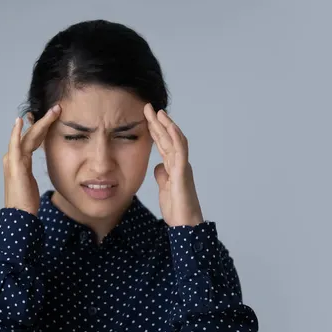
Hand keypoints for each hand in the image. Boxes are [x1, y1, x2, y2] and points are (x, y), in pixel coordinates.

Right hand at [3, 104, 60, 215]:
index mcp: (19, 160)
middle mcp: (13, 157)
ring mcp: (12, 160)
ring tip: (52, 112)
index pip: (32, 139)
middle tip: (57, 108)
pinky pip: (16, 145)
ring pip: (28, 136)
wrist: (20, 215)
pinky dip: (17, 133)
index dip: (42, 127)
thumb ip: (30, 170)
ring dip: (40, 123)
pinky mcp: (14, 165)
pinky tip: (20, 122)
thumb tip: (39, 166)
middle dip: (44, 120)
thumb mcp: (30, 181)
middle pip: (30, 134)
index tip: (52, 116)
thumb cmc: (26, 200)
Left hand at [143, 103, 203, 226]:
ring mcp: (182, 166)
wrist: (186, 224)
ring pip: (176, 140)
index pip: (163, 144)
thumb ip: (162, 175)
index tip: (146, 117)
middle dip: (158, 122)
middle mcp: (179, 163)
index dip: (155, 130)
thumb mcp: (164, 188)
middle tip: (148, 107)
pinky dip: (176, 138)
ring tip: (158, 112)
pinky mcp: (184, 173)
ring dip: (167, 125)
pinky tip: (170, 127)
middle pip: (168, 138)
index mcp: (173, 166)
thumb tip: (158, 166)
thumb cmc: (177, 208)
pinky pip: (180, 152)